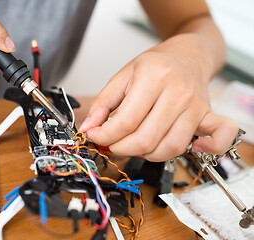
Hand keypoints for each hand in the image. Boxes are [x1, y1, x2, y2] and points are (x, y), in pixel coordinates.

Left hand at [79, 35, 237, 161]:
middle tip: (112, 143)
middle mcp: (177, 92)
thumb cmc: (154, 66)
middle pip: (145, 139)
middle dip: (120, 148)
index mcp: (152, 78)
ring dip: (146, 154)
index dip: (104, 136)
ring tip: (135, 144)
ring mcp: (195, 106)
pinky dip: (205, 150)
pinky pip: (217, 139)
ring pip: (169, 147)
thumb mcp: (122, 76)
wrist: (187, 55)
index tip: (95, 137)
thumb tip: (88, 128)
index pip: (125, 121)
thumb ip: (102, 103)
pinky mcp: (207, 115)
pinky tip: (191, 148)